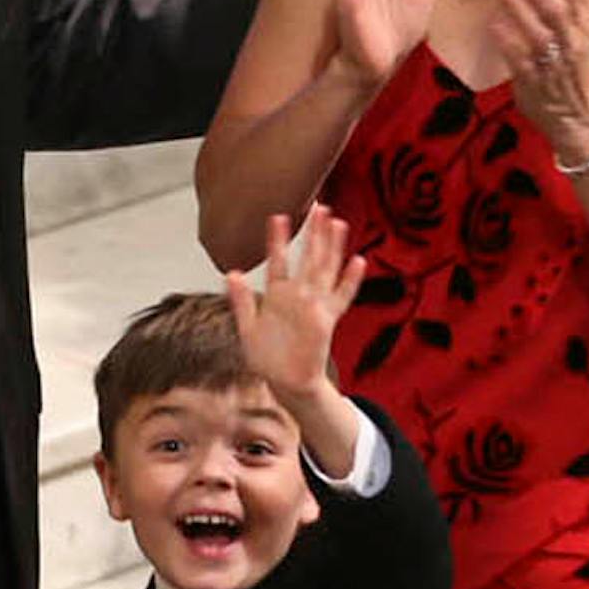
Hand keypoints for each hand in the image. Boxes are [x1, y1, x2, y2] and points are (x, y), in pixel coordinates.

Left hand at [227, 204, 364, 405]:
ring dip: (331, 248)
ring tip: (337, 223)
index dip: (278, 240)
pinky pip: (341, 298)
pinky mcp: (326, 321)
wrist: (284, 382)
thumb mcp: (247, 327)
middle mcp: (298, 296)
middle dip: (313, 234)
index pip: (278, 261)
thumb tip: (231, 273)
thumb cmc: (267, 357)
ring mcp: (314, 306)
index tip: (277, 216)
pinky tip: (357, 262)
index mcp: (277, 295)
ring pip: (325, 270)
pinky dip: (350, 281)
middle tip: (318, 206)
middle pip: (308, 258)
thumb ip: (241, 300)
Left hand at [490, 0, 588, 165]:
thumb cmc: (578, 69)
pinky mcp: (535, 83)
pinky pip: (520, 59)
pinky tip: (495, 25)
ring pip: (539, 32)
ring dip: (520, 9)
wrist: (581, 117)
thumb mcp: (584, 29)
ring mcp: (554, 64)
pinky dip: (508, 41)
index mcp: (587, 28)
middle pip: (556, 9)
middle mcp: (573, 44)